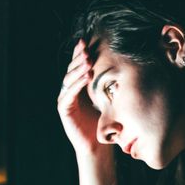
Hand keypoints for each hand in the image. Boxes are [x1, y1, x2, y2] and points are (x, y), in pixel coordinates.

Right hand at [56, 39, 107, 158]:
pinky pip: (69, 93)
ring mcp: (65, 99)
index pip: (77, 66)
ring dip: (78, 69)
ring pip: (69, 79)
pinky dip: (77, 84)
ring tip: (88, 61)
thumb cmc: (103, 121)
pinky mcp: (64, 109)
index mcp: (78, 86)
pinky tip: (86, 77)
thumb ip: (105, 83)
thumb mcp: (106, 97)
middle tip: (87, 48)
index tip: (86, 41)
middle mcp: (69, 90)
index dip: (80, 53)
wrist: (97, 144)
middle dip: (79, 58)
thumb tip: (120, 63)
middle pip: (71, 69)